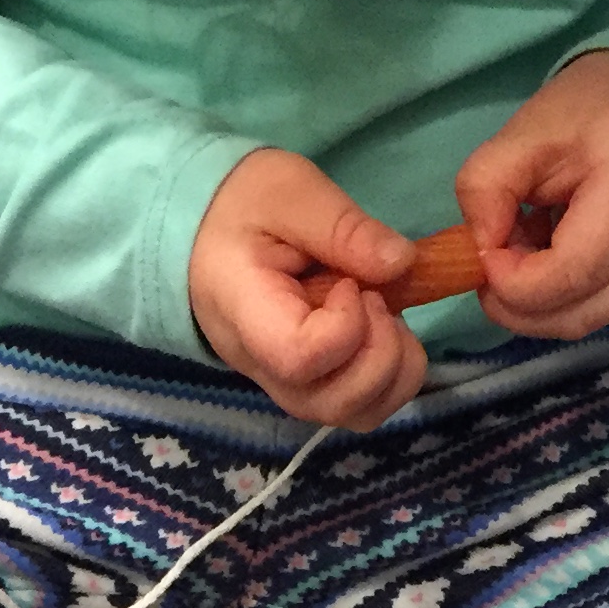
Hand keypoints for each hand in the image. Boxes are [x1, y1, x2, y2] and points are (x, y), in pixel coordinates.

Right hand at [189, 148, 430, 431]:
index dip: (346, 326)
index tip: (351, 283)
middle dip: (382, 352)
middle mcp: (265, 370)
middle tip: (375, 298)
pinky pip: (363, 407)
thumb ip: (342, 226)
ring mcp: (290, 386)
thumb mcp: (290, 192)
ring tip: (386, 317)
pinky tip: (385, 331)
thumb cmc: (243, 207)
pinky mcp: (313, 386)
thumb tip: (401, 263)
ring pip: (357, 415)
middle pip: (335, 404)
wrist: (207, 234)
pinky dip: (394, 376)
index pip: (301, 358)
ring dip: (395, 370)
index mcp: (246, 316)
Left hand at [456, 50, 608, 342]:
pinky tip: (539, 258)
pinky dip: (552, 300)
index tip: (484, 249)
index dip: (513, 280)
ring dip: (532, 305)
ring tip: (516, 254)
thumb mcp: (526, 130)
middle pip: (575, 315)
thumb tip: (478, 250)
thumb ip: (487, 185)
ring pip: (581, 322)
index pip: (570, 274)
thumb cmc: (592, 109)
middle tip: (489, 260)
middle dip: (515, 303)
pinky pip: (590, 311)